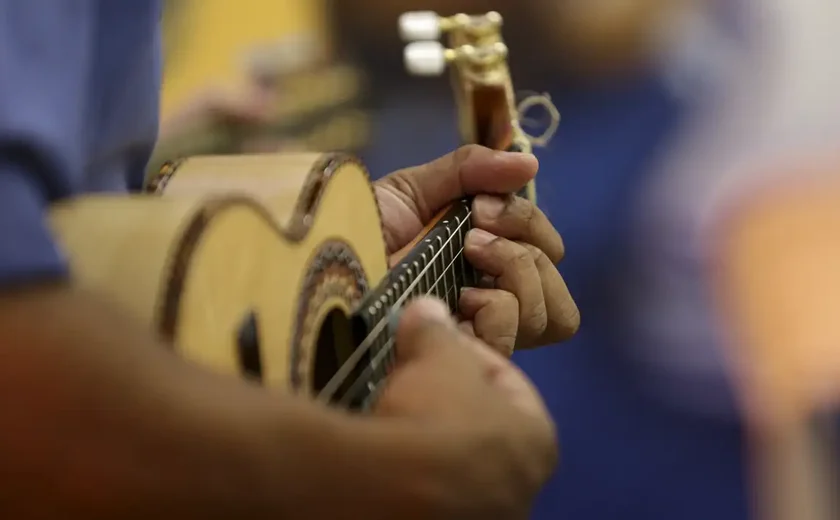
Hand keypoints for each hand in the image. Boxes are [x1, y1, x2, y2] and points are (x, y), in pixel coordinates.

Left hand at [374, 145, 579, 354]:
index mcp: (485, 264)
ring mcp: (476, 333)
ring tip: (466, 257)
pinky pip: (513, 339)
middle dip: (528, 248)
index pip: (550, 254)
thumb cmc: (353, 230)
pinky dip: (497, 310)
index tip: (482, 206)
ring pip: (550, 317)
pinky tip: (459, 298)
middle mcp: (489, 302)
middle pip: (558, 291)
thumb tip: (530, 163)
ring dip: (517, 274)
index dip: (532, 225)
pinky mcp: (457, 356)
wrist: (315, 264)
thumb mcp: (411, 189)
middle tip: (473, 234)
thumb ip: (470, 171)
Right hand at [376, 297, 557, 518]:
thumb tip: (427, 308)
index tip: (436, 338)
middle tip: (414, 370)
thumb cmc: (437, 415)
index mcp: (538, 440)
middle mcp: (523, 487)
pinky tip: (387, 444)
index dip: (468, 351)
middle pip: (483, 422)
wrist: (394, 490)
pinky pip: (431, 482)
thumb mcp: (437, 357)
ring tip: (394, 404)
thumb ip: (436, 331)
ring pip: (458, 457)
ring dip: (431, 429)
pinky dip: (415, 461)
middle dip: (449, 392)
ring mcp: (485, 514)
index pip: (508, 380)